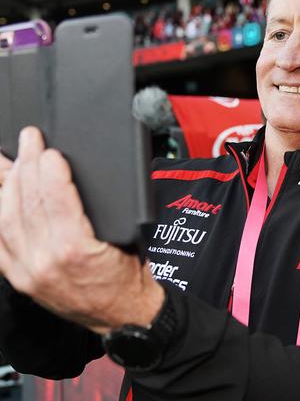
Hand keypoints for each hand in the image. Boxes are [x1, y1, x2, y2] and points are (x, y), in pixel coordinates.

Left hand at [0, 127, 162, 333]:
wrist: (124, 314)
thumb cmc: (129, 275)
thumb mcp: (123, 235)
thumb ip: (97, 207)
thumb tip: (74, 174)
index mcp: (75, 250)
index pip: (53, 198)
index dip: (48, 167)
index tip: (48, 148)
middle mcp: (45, 262)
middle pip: (26, 202)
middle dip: (26, 165)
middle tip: (29, 141)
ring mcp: (27, 272)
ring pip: (6, 218)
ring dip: (9, 183)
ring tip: (14, 160)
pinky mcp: (19, 279)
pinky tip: (1, 195)